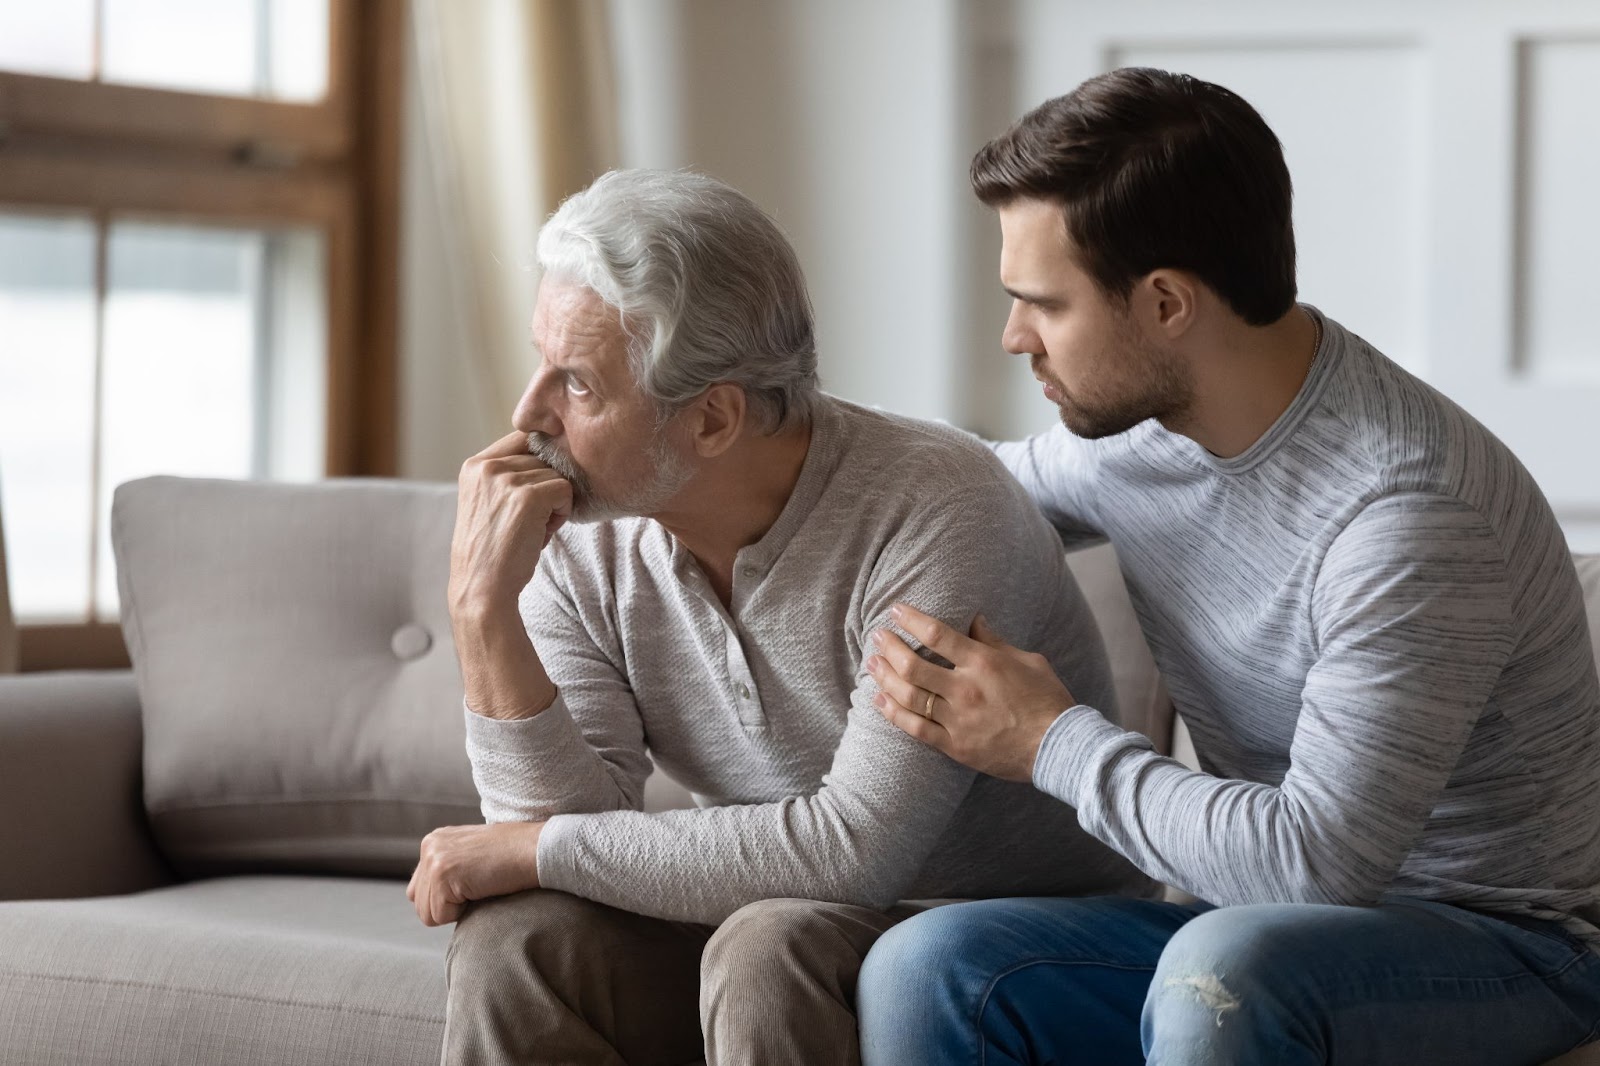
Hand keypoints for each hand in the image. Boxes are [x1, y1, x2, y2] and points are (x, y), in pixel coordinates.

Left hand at [406, 822, 544, 926]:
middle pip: (418, 903)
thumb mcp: (471, 855)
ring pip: (427, 913)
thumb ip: (448, 869)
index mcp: (433, 841)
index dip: (447, 899)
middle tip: (477, 889)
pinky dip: (462, 913)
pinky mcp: (442, 874)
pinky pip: (441, 916)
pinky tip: (481, 890)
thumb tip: (433, 899)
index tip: (473, 885)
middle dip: (446, 907)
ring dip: (455, 911)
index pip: (419, 889)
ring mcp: (434, 859)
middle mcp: (428, 846)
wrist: (535, 849)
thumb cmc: (513, 856)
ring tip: (479, 888)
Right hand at [449, 430, 573, 616]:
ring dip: (554, 503)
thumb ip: (508, 475)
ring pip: (556, 475)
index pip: (523, 438)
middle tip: (530, 520)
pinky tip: (541, 534)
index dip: (539, 463)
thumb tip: (552, 449)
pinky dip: (561, 514)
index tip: (536, 493)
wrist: (482, 589)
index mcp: (474, 465)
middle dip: (545, 488)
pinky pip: (565, 491)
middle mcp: (486, 466)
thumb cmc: (492, 551)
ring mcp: (506, 479)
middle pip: (543, 457)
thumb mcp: (488, 502)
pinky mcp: (527, 497)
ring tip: (532, 529)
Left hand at [865, 604, 1076, 781]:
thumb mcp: (1028, 660)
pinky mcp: (954, 745)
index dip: (912, 620)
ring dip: (884, 677)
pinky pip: (914, 729)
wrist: (1058, 747)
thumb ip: (995, 641)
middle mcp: (964, 689)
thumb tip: (975, 619)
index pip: (937, 635)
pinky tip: (878, 700)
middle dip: (889, 647)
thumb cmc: (1048, 700)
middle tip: (876, 636)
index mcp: (983, 663)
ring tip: (871, 664)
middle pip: (912, 665)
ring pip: (908, 696)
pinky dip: (893, 713)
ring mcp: (957, 719)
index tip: (895, 610)